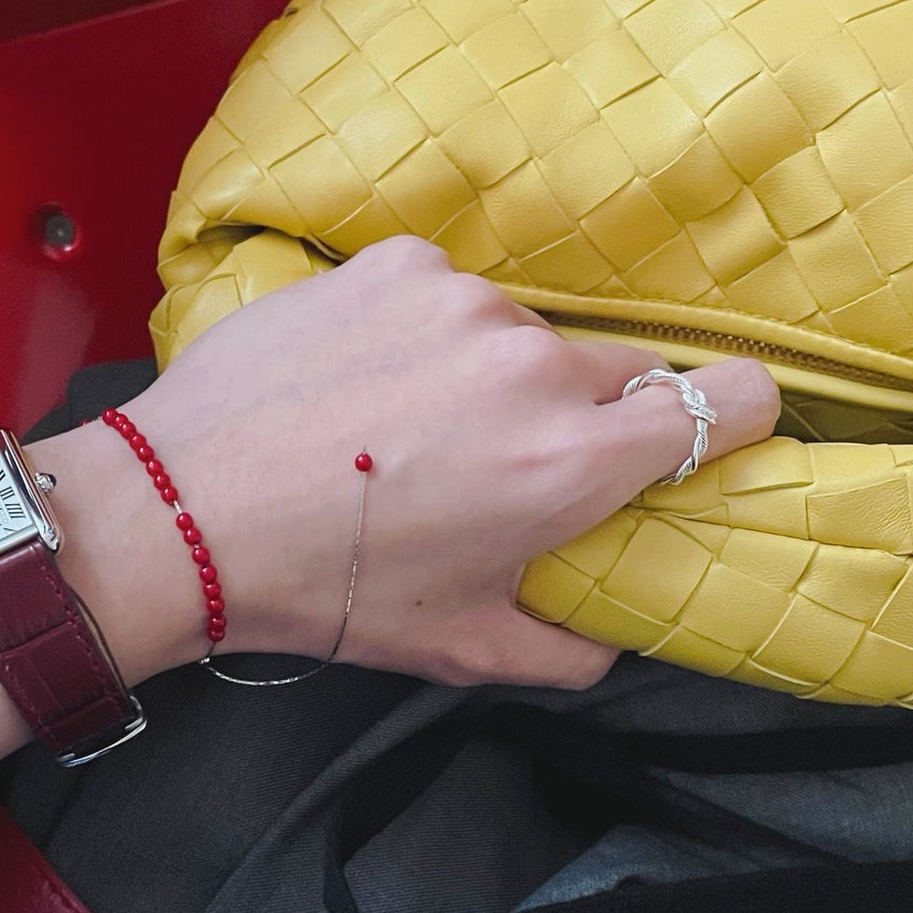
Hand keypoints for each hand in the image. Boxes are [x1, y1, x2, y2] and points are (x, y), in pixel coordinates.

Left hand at [0, 237, 779, 904]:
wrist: (182, 511)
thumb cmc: (328, 589)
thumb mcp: (460, 646)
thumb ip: (565, 647)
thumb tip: (606, 638)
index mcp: (572, 458)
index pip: (727, 401)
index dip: (730, 416)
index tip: (703, 431)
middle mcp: (534, 363)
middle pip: (618, 372)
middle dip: (583, 417)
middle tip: (503, 463)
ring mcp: (462, 301)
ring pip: (522, 335)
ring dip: (493, 373)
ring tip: (407, 427)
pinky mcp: (394, 265)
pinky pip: (446, 297)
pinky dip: (424, 333)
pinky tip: (364, 380)